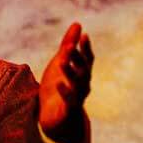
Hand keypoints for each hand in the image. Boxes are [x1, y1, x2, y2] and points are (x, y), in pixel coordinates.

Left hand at [38, 22, 94, 142]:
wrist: (54, 118)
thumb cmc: (59, 88)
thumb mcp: (61, 63)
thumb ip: (68, 45)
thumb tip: (77, 23)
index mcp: (82, 73)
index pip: (88, 59)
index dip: (86, 48)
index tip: (84, 36)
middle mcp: (83, 85)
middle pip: (84, 70)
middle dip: (77, 58)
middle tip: (68, 47)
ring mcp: (77, 98)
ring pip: (77, 84)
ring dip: (70, 72)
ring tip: (61, 61)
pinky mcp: (68, 110)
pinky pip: (70, 101)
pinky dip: (65, 92)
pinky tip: (59, 83)